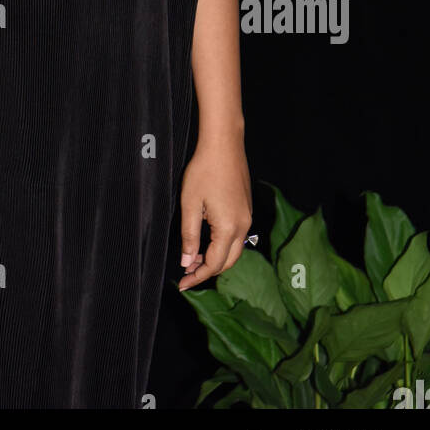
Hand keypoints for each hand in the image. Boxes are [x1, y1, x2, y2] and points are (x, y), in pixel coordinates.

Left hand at [176, 134, 251, 290]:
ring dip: (215, 258)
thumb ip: (189, 236)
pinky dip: (222, 245)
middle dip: (208, 271)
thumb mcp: (190, 204)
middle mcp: (243, 227)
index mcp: (229, 228)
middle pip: (228, 262)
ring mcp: (247, 218)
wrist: (224, 144)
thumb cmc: (204, 170)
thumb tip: (187, 262)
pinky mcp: (246, 209)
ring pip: (234, 250)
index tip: (182, 284)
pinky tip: (206, 240)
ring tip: (193, 258)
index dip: (198, 276)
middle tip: (187, 274)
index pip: (215, 264)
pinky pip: (237, 237)